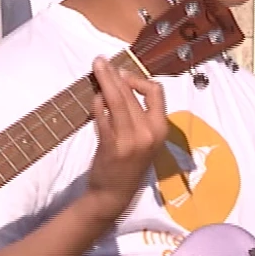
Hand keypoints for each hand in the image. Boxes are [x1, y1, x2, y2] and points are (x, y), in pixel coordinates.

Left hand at [86, 58, 167, 212]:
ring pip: (118, 100)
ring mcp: (131, 140)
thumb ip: (136, 115)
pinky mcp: (112, 145)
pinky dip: (97, 102)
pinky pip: (103, 115)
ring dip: (104, 79)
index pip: (156, 92)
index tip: (122, 74)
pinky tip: (93, 95)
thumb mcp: (142, 139)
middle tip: (100, 61)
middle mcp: (150, 133)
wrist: (115, 194)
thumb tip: (121, 83)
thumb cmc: (127, 164)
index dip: (138, 79)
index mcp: (161, 129)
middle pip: (132, 92)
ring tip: (96, 66)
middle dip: (114, 74)